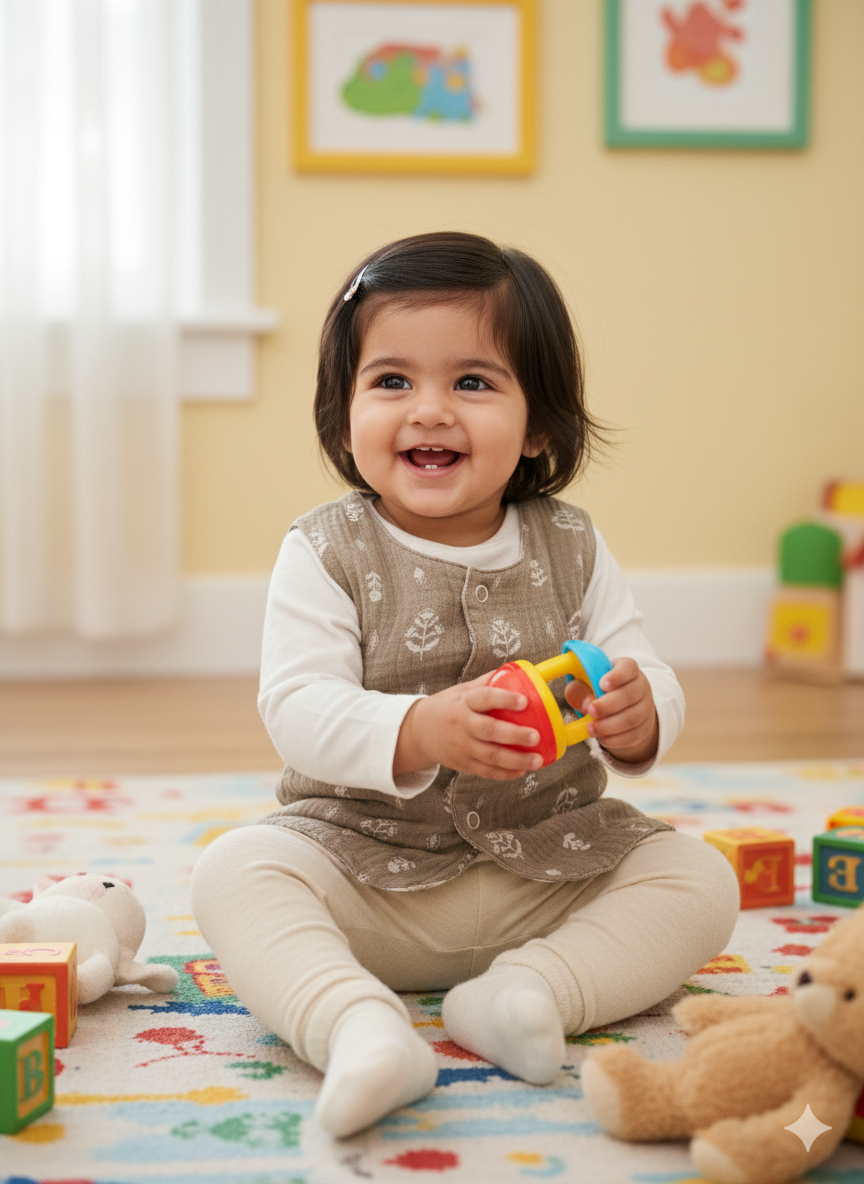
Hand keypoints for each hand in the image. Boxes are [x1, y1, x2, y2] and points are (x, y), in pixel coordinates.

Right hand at [394, 672, 545, 780]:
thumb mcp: (463, 690)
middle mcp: (462, 725)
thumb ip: (488, 683)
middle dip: (514, 735)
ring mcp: (462, 747)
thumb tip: (519, 672)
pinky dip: (505, 774)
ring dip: (516, 760)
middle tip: (535, 736)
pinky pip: (486, 772)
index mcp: (464, 702)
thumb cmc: (449, 706)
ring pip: (490, 756)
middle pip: (489, 731)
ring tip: (537, 760)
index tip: (524, 701)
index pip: (484, 698)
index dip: (504, 699)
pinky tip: (522, 770)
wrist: (419, 731)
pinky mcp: (464, 764)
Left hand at [564, 656, 658, 764]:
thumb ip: (580, 689)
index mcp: (627, 668)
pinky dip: (617, 739)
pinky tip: (602, 738)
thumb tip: (586, 703)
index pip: (628, 668)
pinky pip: (634, 735)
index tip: (602, 684)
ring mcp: (645, 707)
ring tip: (591, 728)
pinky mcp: (645, 727)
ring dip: (610, 725)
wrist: (615, 708)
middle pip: (630, 695)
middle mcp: (640, 686)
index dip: (617, 676)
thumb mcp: (584, 683)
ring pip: (632, 718)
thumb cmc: (596, 690)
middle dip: (608, 705)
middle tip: (591, 710)